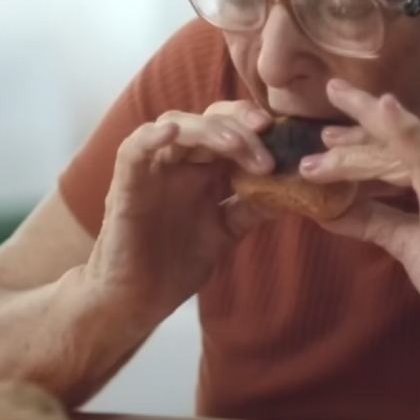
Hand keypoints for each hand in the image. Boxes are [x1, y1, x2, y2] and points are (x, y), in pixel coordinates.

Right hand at [86, 100, 274, 322]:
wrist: (137, 300)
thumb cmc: (175, 264)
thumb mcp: (224, 232)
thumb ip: (251, 208)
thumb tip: (292, 191)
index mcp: (202, 170)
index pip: (229, 128)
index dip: (253, 125)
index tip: (281, 134)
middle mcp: (178, 162)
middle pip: (208, 119)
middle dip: (238, 124)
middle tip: (266, 137)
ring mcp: (152, 170)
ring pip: (176, 125)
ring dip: (208, 130)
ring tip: (235, 146)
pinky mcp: (126, 184)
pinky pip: (134, 150)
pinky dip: (151, 137)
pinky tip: (171, 134)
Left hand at [300, 79, 419, 344]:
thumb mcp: (402, 239)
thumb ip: (371, 218)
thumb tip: (328, 210)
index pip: (404, 146)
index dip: (366, 137)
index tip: (331, 137)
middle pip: (399, 142)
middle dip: (357, 132)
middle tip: (322, 127)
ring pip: (395, 153)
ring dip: (352, 155)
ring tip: (318, 159)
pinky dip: (401, 132)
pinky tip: (382, 107)